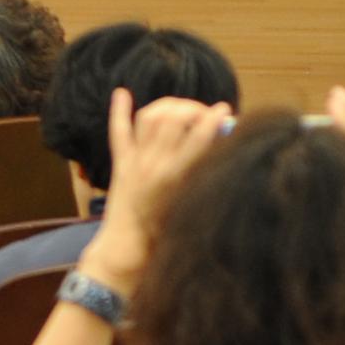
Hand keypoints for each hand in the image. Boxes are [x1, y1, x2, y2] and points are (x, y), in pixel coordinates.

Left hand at [77, 88, 230, 293]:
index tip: (226, 110)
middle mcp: (153, 164)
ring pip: (149, 117)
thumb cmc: (165, 236)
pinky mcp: (121, 163)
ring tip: (182, 108)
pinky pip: (118, 131)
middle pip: (174, 119)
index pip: (198, 137)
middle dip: (193, 109)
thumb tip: (222, 147)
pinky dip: (119, 110)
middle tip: (205, 112)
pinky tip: (122, 93)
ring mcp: (134, 160)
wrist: (126, 250)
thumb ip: (204, 177)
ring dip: (168, 106)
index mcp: (175, 177)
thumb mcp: (192, 207)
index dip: (214, 119)